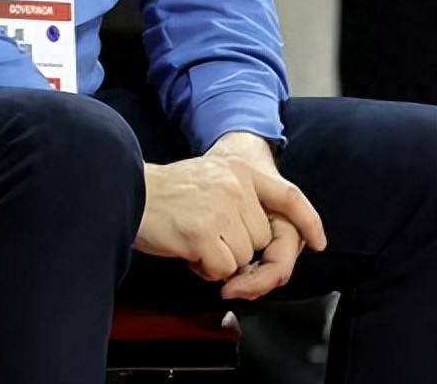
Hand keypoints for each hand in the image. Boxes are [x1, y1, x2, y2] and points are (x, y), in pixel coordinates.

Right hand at [136, 136, 324, 298]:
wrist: (122, 188)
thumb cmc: (160, 192)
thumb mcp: (208, 182)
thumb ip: (237, 202)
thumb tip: (260, 247)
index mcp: (237, 171)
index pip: (288, 196)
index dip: (308, 221)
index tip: (318, 242)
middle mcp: (234, 186)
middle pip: (261, 240)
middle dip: (237, 248)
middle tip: (204, 233)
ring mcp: (221, 209)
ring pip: (243, 259)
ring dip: (218, 259)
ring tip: (190, 235)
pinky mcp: (204, 234)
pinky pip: (223, 270)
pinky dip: (204, 268)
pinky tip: (184, 247)